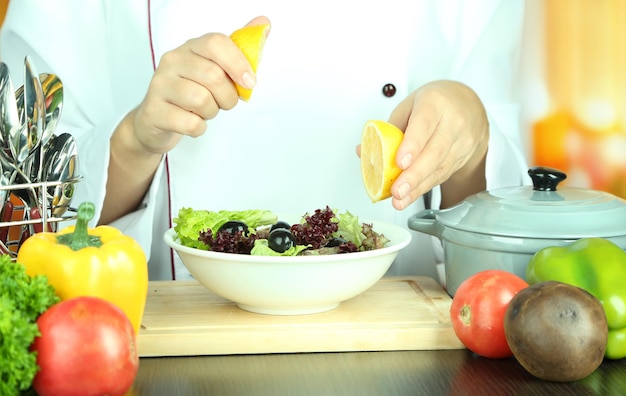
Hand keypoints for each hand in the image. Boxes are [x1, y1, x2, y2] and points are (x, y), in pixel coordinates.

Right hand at [132, 16, 270, 154]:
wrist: (156, 119)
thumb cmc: (192, 91)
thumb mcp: (216, 68)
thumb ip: (240, 48)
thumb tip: (264, 23)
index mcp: (190, 47)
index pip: (216, 43)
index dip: (238, 63)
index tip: (249, 82)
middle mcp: (172, 61)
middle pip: (213, 75)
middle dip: (228, 96)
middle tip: (224, 102)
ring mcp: (160, 85)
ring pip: (202, 100)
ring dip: (212, 112)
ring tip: (205, 110)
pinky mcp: (155, 111)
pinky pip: (191, 123)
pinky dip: (199, 128)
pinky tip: (192, 121)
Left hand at [386, 80, 488, 209]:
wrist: (468, 107)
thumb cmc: (434, 104)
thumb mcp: (409, 106)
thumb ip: (388, 129)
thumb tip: (363, 151)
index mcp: (435, 103)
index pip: (424, 124)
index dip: (412, 145)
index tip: (399, 163)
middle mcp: (453, 122)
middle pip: (434, 152)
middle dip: (414, 175)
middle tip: (397, 190)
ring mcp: (462, 141)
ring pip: (440, 168)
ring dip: (417, 187)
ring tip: (399, 199)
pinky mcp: (463, 158)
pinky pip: (442, 175)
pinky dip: (423, 188)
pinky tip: (410, 196)